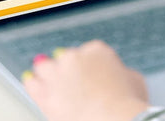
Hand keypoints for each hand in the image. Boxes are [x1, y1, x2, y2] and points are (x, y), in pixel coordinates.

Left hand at [23, 41, 149, 120]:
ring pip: (44, 67)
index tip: (92, 76)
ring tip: (48, 79)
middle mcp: (74, 58)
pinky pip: (31, 83)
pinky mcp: (44, 95)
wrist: (114, 120)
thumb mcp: (134, 79)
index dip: (90, 66)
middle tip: (74, 82)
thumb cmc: (128, 103)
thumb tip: (117, 74)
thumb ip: (121, 71)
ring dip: (47, 72)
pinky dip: (31, 82)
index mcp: (97, 50)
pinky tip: (30, 81)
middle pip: (64, 57)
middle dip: (69, 69)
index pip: (88, 51)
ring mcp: (57, 75)